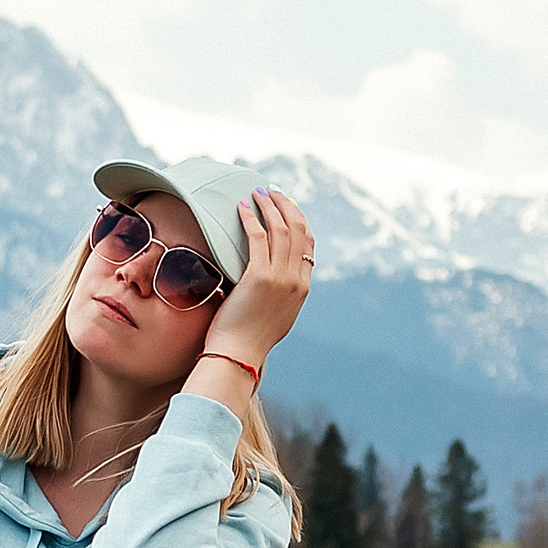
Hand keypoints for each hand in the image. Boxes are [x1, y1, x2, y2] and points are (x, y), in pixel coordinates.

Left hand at [207, 188, 312, 366]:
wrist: (238, 356)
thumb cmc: (246, 340)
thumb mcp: (271, 314)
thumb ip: (273, 294)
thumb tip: (259, 279)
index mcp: (302, 289)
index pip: (308, 246)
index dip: (299, 221)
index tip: (287, 207)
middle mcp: (296, 281)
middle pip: (298, 232)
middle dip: (286, 206)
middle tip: (273, 191)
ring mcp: (281, 278)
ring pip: (281, 230)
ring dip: (269, 206)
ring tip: (258, 191)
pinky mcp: (260, 277)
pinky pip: (258, 237)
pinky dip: (251, 218)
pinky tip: (242, 206)